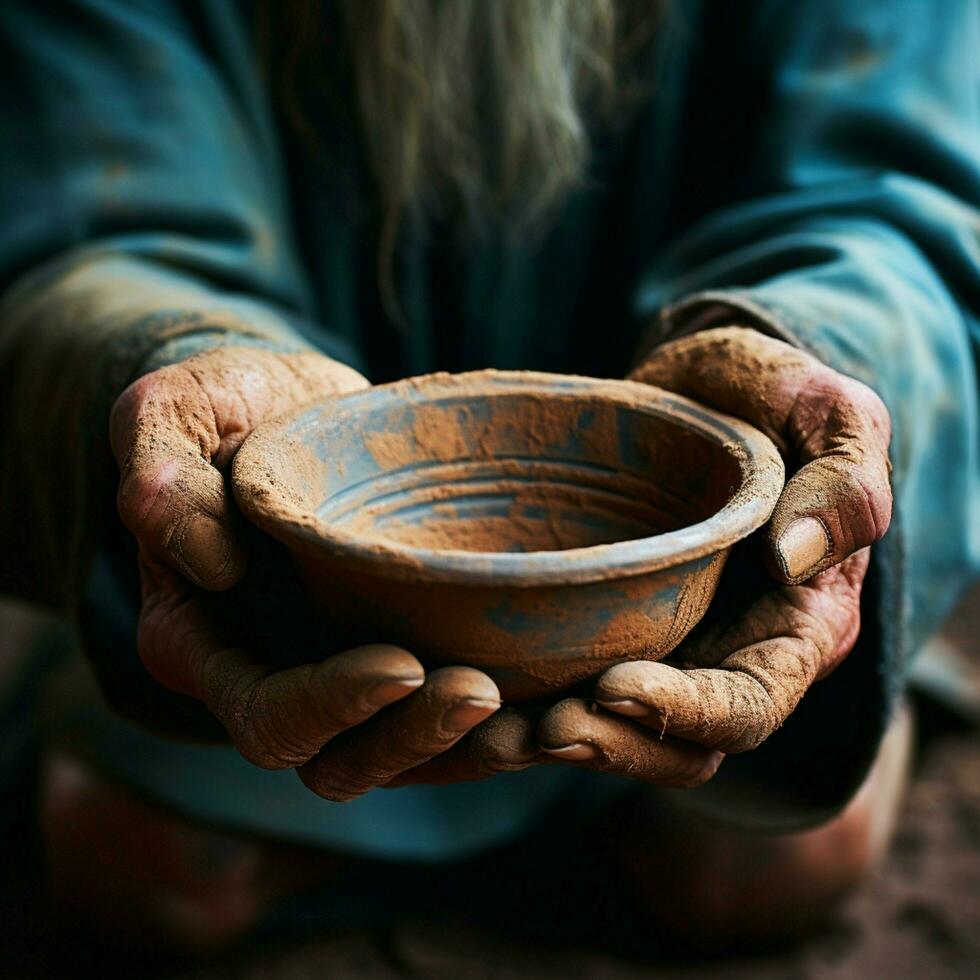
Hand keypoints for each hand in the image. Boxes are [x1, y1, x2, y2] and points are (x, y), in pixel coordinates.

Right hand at [110, 346, 501, 800]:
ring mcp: (340, 670)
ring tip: (542, 718)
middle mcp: (273, 676)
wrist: (282, 405)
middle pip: (341, 763)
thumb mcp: (173, 415)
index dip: (332, 704)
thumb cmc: (221, 407)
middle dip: (414, 739)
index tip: (402, 664)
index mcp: (206, 643)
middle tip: (485, 694)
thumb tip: (208, 564)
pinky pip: (445, 711)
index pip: (267, 714)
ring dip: (472, 751)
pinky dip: (502, 718)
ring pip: (405, 756)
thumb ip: (163, 481)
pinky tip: (558, 691)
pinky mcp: (399, 646)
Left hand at [535, 326, 891, 784]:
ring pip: (615, 732)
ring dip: (557, 739)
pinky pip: (567, 682)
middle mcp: (729, 654)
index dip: (685, 714)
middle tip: (542, 726)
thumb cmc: (772, 396)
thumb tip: (795, 559)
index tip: (614, 685)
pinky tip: (470, 685)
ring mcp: (665, 646)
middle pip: (675, 746)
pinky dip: (524, 698)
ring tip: (492, 727)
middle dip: (612, 746)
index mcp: (796, 627)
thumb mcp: (833, 415)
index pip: (746, 707)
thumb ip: (847, 483)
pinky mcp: (606, 625)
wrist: (699, 388)